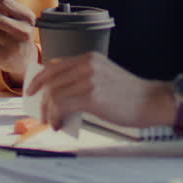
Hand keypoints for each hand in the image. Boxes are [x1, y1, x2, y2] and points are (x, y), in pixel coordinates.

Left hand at [26, 51, 172, 130]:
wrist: (150, 101)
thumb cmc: (128, 94)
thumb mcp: (104, 76)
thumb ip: (82, 78)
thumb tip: (56, 95)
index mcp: (89, 58)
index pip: (54, 65)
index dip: (39, 79)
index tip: (32, 91)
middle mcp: (87, 65)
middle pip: (50, 79)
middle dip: (39, 98)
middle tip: (38, 112)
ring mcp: (89, 79)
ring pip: (54, 94)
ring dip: (47, 112)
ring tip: (51, 123)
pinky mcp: (92, 96)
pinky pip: (62, 106)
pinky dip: (55, 117)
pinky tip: (59, 125)